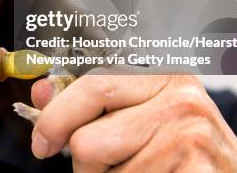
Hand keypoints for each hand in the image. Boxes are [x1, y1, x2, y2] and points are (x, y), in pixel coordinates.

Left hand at [30, 72, 236, 171]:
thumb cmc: (182, 149)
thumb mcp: (138, 115)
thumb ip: (89, 102)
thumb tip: (40, 91)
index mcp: (163, 73)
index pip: (91, 85)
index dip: (55, 118)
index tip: (42, 142)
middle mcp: (180, 97)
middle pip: (87, 140)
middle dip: (84, 163)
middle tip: (104, 167)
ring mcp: (190, 135)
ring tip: (145, 170)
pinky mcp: (195, 171)